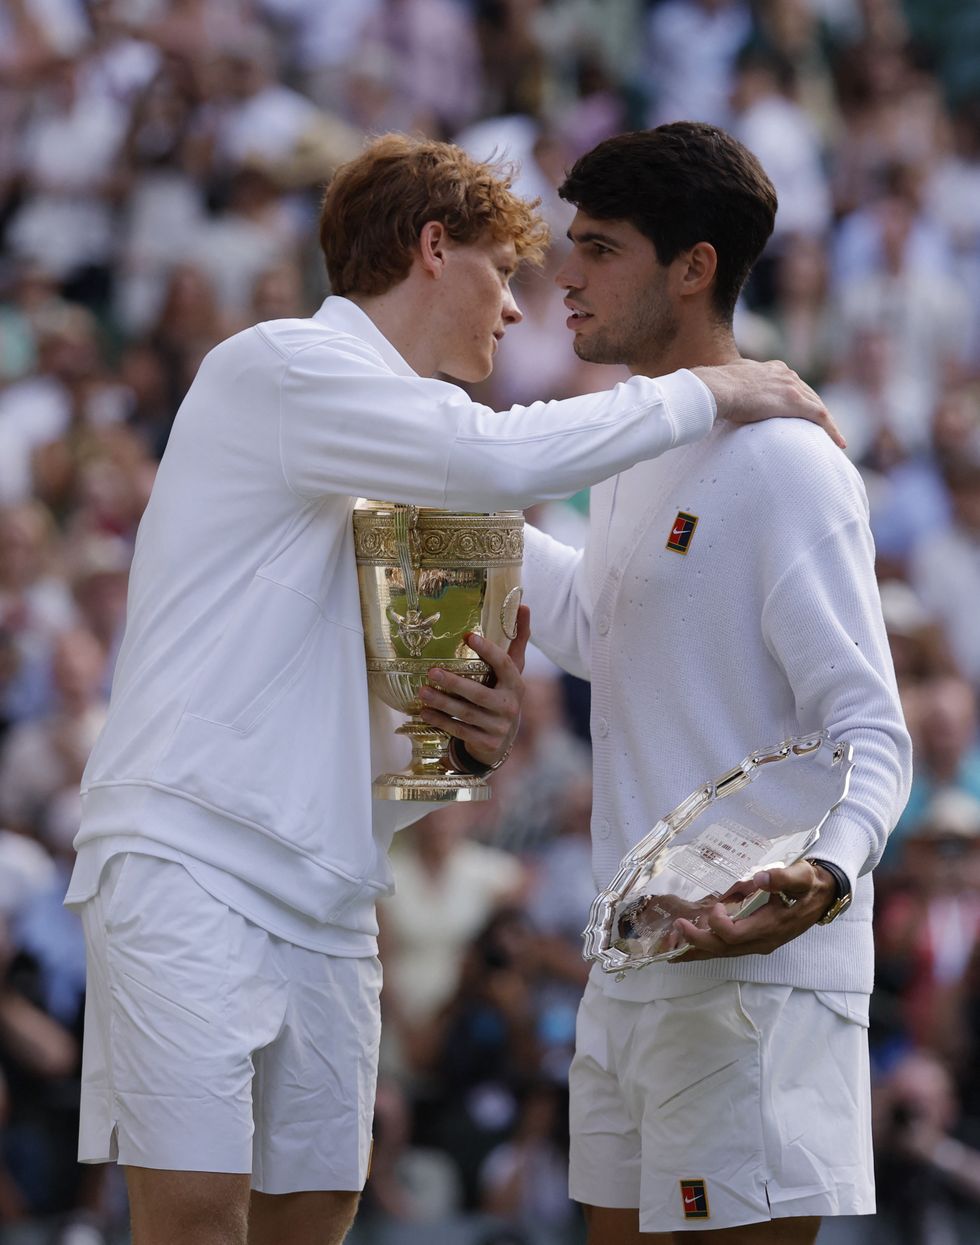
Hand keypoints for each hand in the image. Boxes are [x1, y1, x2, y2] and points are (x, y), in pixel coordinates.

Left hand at [416, 604, 529, 768]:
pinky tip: (425, 712)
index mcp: (516, 684)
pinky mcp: (486, 742)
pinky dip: (441, 720)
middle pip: (479, 693)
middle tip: (431, 671)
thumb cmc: (503, 695)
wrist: (502, 741)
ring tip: (422, 691)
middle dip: (454, 683)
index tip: (468, 636)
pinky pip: (460, 730)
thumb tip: (523, 605)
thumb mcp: (512, 671)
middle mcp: (510, 706)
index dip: (489, 651)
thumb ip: (517, 641)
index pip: (505, 664)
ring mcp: (499, 726)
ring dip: (442, 702)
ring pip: (466, 713)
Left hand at [671, 858, 837, 959]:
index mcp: (771, 926)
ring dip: (699, 949)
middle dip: (698, 940)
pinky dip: (709, 949)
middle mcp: (763, 941)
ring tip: (673, 948)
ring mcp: (759, 943)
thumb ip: (783, 877)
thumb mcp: (802, 876)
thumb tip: (762, 878)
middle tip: (677, 926)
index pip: (735, 934)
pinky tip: (692, 948)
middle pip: (725, 948)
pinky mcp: (756, 941)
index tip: (717, 903)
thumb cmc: (810, 885)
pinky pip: (729, 950)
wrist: (825, 896)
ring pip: (725, 953)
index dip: (719, 922)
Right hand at [692, 359, 844, 447]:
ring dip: (827, 422)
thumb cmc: (714, 388)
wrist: (717, 389)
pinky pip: (820, 417)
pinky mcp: (794, 402)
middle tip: (822, 426)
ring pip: (817, 405)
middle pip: (808, 393)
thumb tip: (719, 394)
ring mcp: (791, 387)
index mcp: (770, 369)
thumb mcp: (727, 381)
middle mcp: (785, 374)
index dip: (799, 397)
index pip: (791, 383)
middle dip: (816, 409)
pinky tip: (840, 443)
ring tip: (834, 437)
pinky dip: (832, 430)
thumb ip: (733, 385)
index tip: (801, 409)